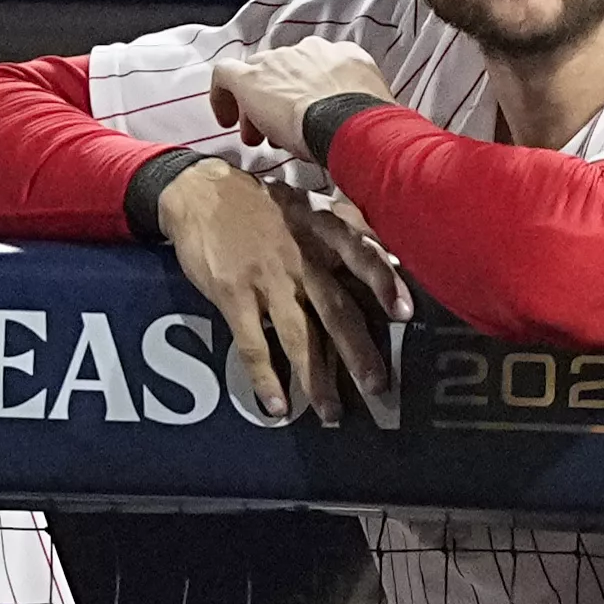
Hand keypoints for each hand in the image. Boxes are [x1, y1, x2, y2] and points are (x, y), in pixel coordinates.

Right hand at [156, 159, 400, 425]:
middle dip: (358, 353)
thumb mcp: (310, 203)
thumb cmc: (265, 203)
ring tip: (331, 413)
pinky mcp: (233, 295)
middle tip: (377, 388)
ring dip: (316, 379)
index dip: (384, 282)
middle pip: (336, 310)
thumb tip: (392, 255)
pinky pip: (253, 344)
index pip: (361, 255)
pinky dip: (265, 377)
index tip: (404, 312)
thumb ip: (348, 229)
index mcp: (324, 233)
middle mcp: (301, 259)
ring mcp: (267, 279)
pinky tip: (275, 405)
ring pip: (299, 336)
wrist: (199, 190)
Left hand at [207, 37, 398, 161]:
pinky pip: (225, 74)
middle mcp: (309, 51)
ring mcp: (277, 61)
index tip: (306, 115)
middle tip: (278, 132)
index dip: (307, 93)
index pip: (316, 69)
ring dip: (256, 105)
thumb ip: (360, 106)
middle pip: (283, 71)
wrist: (349, 123)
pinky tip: (226, 119)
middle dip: (279, 101)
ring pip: (258, 76)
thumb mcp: (375, 108)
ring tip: (257, 136)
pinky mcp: (249, 77)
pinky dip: (222, 95)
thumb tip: (356, 124)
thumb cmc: (370, 124)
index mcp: (344, 55)